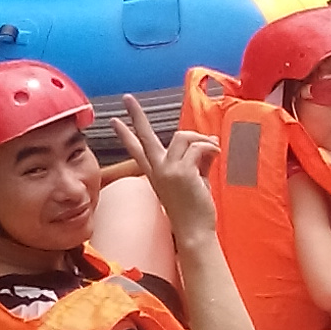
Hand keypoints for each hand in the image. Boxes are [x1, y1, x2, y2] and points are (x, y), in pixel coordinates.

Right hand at [113, 102, 219, 248]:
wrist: (194, 231)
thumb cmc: (195, 210)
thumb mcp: (196, 179)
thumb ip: (201, 158)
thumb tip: (211, 138)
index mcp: (156, 173)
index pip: (137, 150)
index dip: (126, 134)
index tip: (114, 121)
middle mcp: (157, 170)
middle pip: (144, 136)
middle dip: (136, 115)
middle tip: (127, 98)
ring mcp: (167, 170)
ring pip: (182, 136)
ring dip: (201, 138)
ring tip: (213, 148)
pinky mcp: (181, 171)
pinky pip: (197, 146)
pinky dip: (211, 146)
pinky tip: (216, 153)